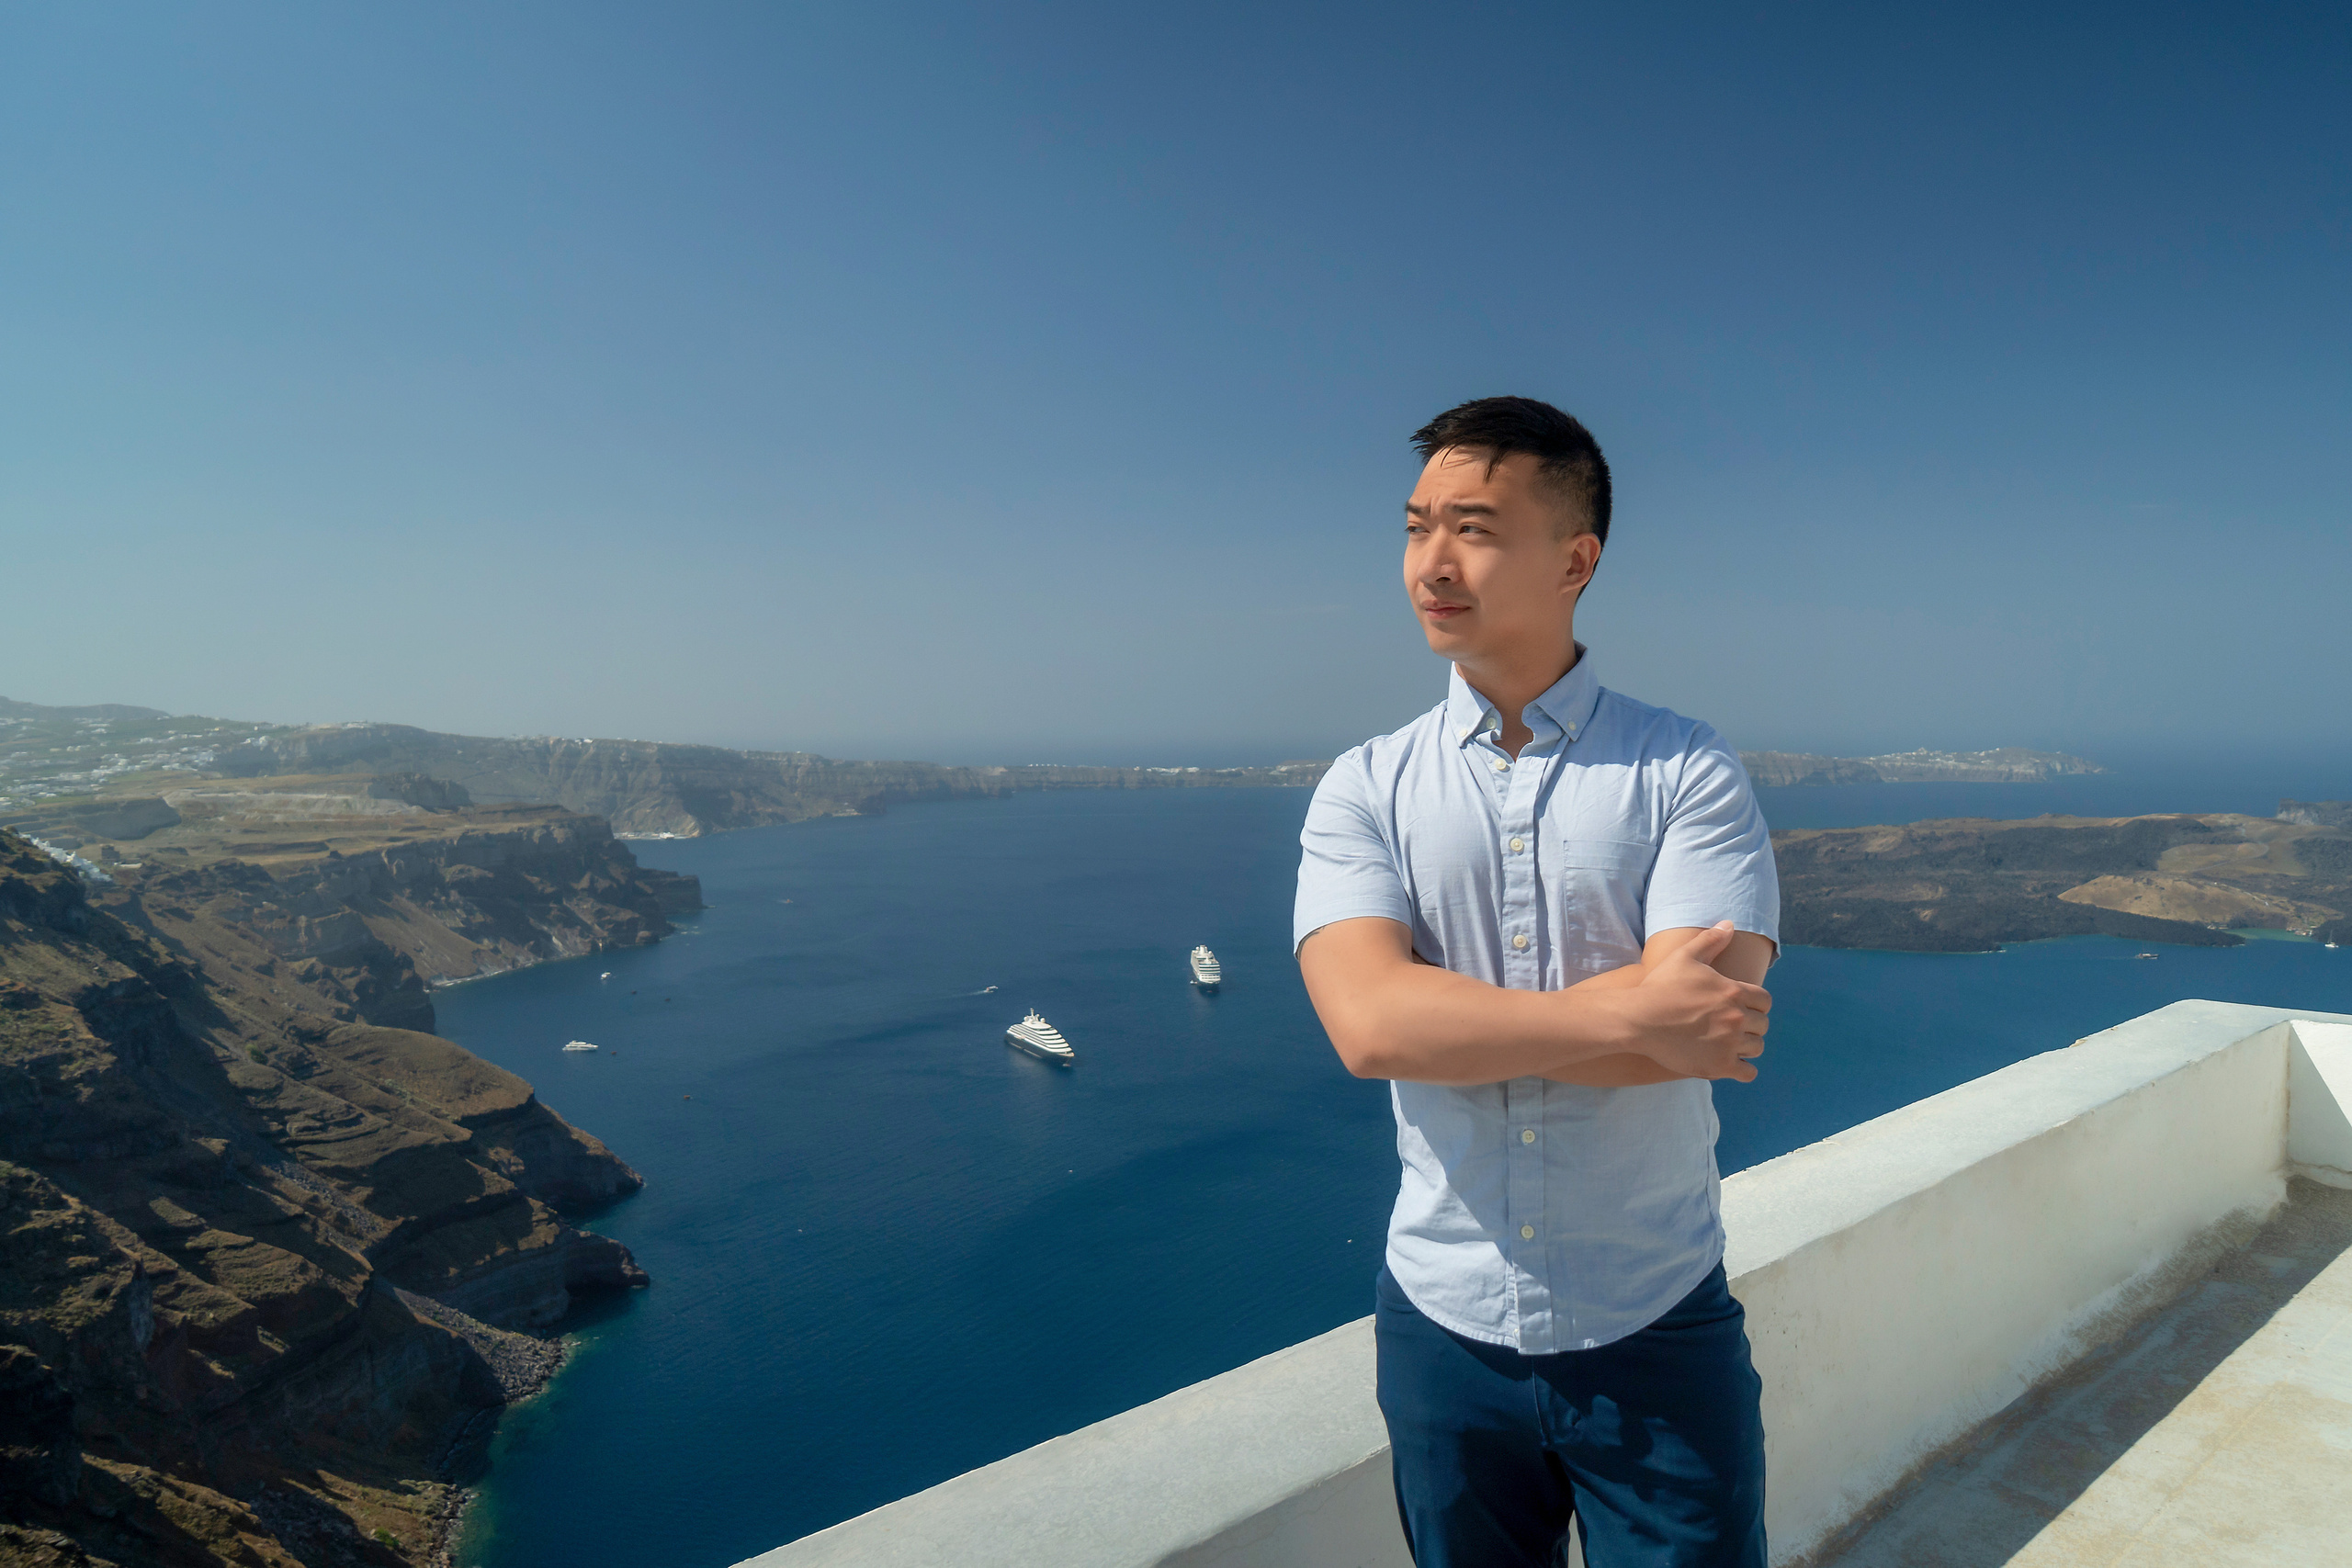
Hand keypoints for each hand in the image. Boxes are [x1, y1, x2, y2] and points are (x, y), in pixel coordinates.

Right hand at [1612, 921, 1769, 1081]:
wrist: (1639, 1019)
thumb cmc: (1660, 986)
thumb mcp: (1684, 956)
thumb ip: (1710, 940)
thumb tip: (1730, 924)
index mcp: (1734, 991)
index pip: (1764, 1001)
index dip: (1755, 1004)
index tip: (1742, 1008)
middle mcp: (1736, 1017)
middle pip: (1762, 1025)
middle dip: (1751, 1025)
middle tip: (1733, 1026)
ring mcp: (1730, 1043)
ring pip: (1756, 1047)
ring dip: (1747, 1046)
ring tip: (1731, 1044)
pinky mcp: (1719, 1066)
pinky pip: (1747, 1072)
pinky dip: (1743, 1069)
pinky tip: (1731, 1064)